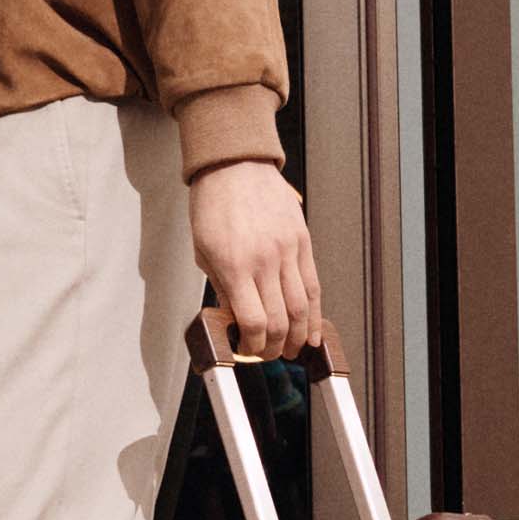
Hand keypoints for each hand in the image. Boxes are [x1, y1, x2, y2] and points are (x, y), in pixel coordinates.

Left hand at [190, 161, 318, 360]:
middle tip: (269, 355)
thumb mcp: (203, 252)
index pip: (253, 321)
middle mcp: (265, 260)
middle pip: (279, 320)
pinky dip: (314, 313)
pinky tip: (312, 331)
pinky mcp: (303, 241)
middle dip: (274, 347)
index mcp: (235, 265)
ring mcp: (288, 250)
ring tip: (292, 349)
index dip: (252, 346)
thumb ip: (221, 289)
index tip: (247, 351)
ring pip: (302, 307)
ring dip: (297, 336)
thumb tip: (235, 321)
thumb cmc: (214, 204)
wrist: (234, 164)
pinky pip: (313, 284)